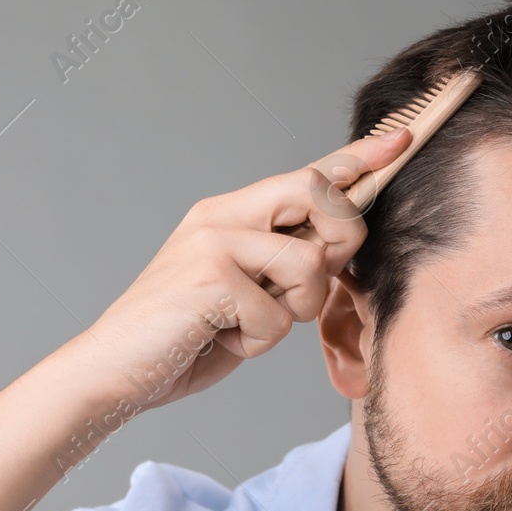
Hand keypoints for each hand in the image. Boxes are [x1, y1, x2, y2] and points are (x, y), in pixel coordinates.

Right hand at [68, 126, 411, 412]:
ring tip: (243, 327)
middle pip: (317, 194)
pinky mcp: (210, 277)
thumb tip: (333, 256)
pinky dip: (257, 345)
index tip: (400, 138)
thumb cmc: (180, 339)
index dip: (356, 159)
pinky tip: (219, 340)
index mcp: (229, 215)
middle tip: (301, 288)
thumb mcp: (245, 297)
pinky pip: (277, 318)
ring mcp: (213, 242)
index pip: (304, 176)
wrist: (111, 372)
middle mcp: (221, 216)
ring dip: (290, 313)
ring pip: (306, 266)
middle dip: (337, 241)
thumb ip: (283, 270)